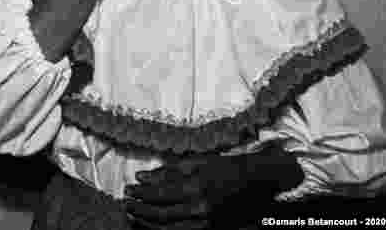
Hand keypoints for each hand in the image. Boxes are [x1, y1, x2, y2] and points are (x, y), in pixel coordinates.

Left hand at [124, 155, 256, 228]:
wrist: (258, 181)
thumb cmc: (228, 166)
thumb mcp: (198, 162)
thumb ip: (168, 171)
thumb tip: (141, 177)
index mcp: (196, 187)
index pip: (159, 194)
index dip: (140, 193)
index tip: (128, 189)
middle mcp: (200, 208)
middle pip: (160, 214)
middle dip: (140, 209)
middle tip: (127, 202)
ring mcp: (206, 222)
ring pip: (168, 228)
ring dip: (147, 222)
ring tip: (134, 214)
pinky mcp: (211, 229)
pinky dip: (163, 229)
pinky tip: (153, 223)